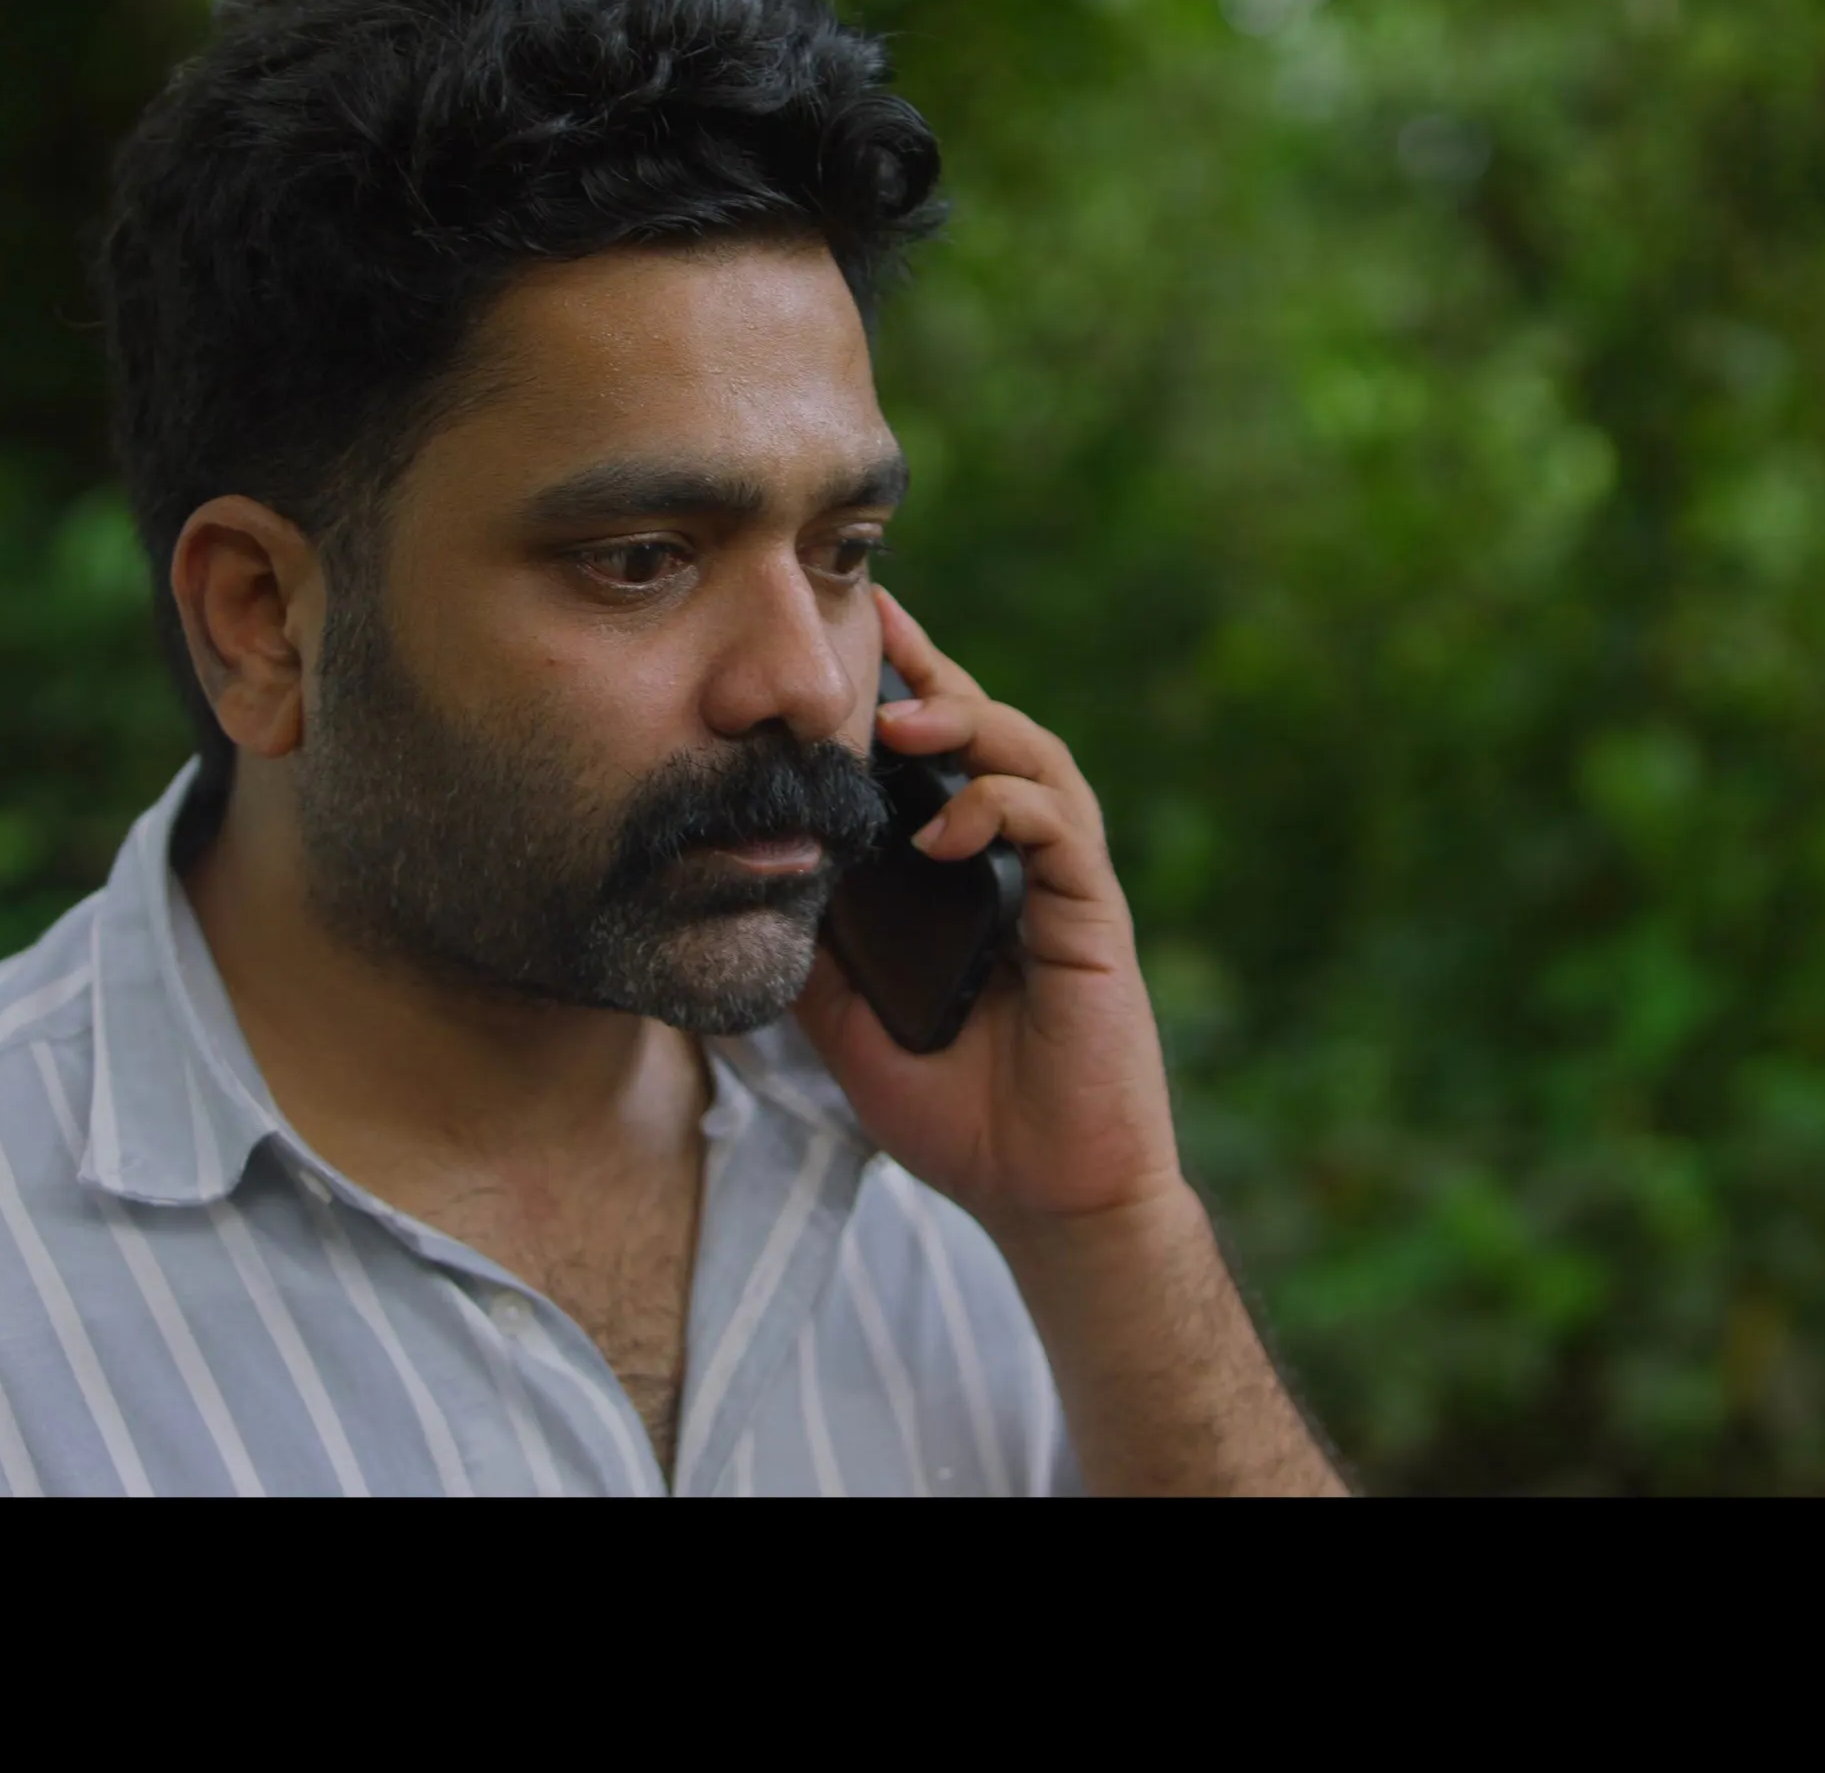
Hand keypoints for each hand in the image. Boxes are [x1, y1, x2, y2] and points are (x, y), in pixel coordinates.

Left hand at [791, 586, 1186, 1235]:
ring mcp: (1060, 884)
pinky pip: (1060, 831)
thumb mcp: (846, 1023)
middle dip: (933, 675)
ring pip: (1033, 760)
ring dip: (971, 725)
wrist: (1041, 1193)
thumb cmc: (956, 1111)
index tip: (849, 630)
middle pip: (987, 734)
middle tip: (876, 634)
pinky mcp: (1092, 918)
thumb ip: (811, 951)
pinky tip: (946, 829)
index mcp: (961, 876)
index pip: (932, 761)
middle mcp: (1014, 864)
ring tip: (902, 717)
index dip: (899, 690)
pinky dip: (1004, 809)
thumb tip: (732, 891)